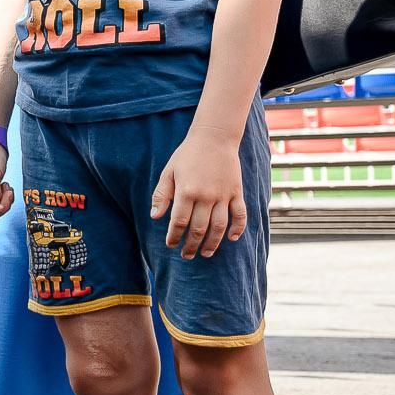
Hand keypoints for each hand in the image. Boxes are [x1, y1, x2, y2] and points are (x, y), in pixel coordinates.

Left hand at [150, 133, 245, 258]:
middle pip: (199, 228)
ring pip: (219, 226)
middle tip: (186, 256)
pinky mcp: (236, 192)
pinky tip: (231, 238)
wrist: (214, 138)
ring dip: (213, 243)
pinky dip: (237, 229)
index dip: (174, 237)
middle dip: (191, 245)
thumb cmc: (187, 155)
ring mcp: (223, 195)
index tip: (171, 245)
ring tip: (206, 253)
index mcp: (186, 191)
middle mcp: (206, 196)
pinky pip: (240, 215)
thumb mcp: (169, 172)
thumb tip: (154, 217)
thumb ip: (162, 195)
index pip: (179, 222)